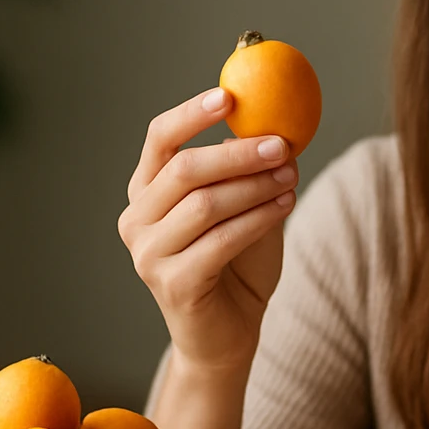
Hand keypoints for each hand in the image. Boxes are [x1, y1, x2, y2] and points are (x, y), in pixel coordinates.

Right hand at [118, 87, 297, 371]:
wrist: (229, 333)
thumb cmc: (236, 264)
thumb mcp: (242, 206)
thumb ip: (246, 170)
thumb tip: (275, 121)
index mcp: (147, 191)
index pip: (160, 139)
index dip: (192, 114)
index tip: (229, 96)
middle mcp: (137, 220)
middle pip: (184, 170)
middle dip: (237, 153)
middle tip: (280, 143)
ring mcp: (148, 254)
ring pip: (204, 205)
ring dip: (254, 186)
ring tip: (292, 176)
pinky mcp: (172, 284)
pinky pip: (220, 241)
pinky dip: (257, 218)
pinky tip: (285, 205)